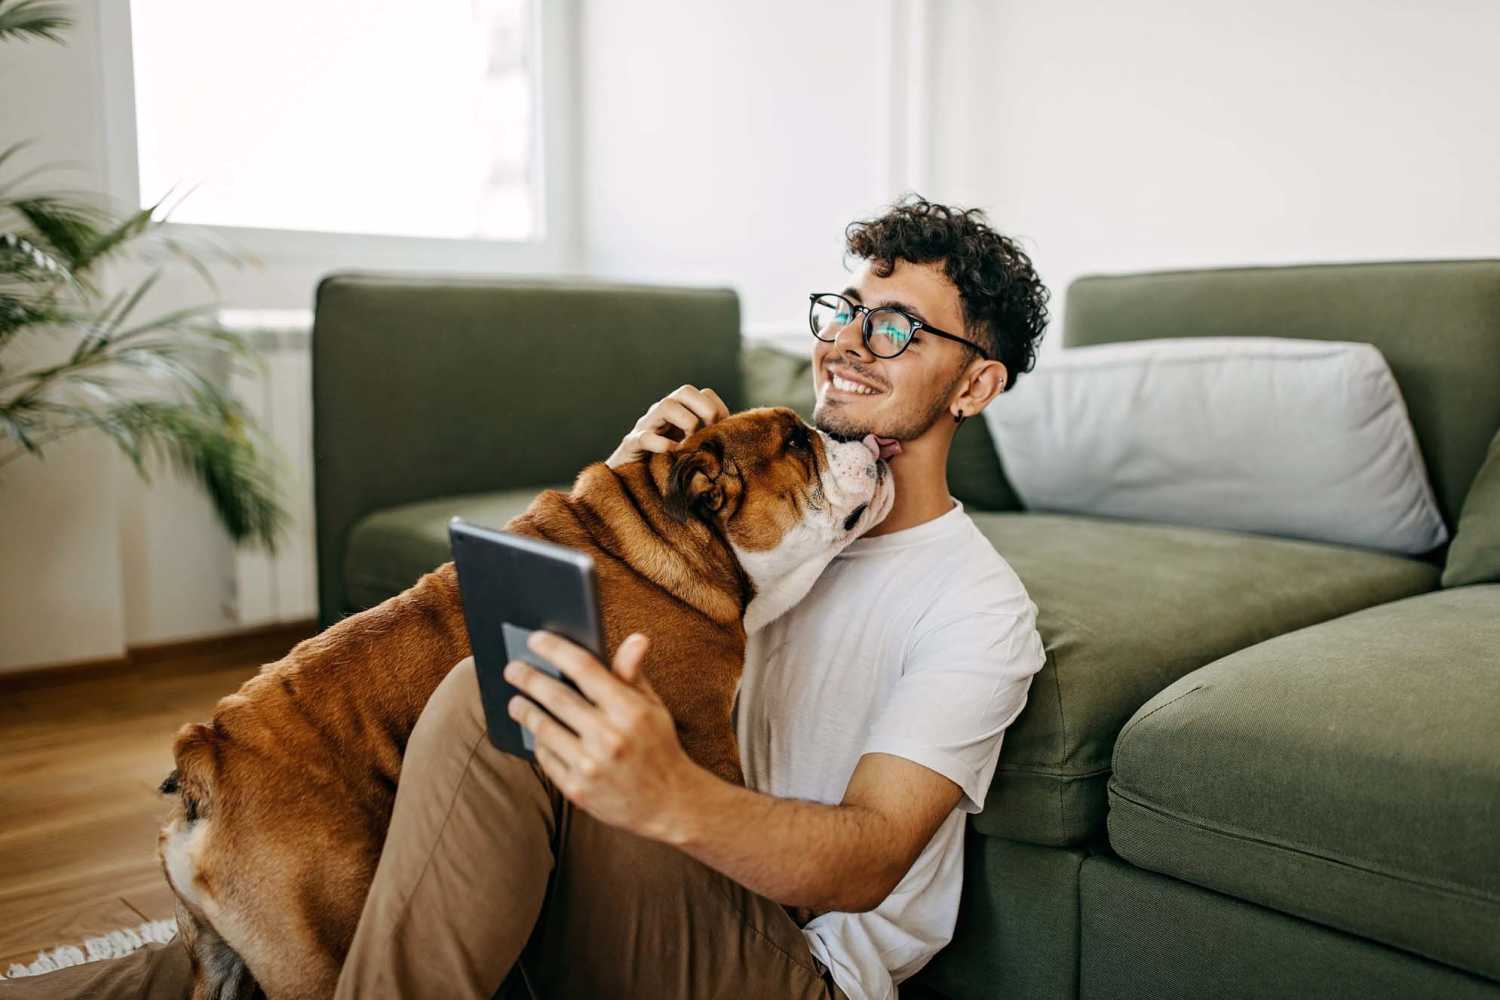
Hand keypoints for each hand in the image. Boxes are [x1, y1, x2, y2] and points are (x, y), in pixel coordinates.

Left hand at [503, 631, 703, 840]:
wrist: (670, 803)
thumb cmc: (658, 746)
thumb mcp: (652, 707)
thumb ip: (633, 674)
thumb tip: (635, 638)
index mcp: (630, 710)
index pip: (585, 669)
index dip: (556, 650)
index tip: (536, 639)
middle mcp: (609, 737)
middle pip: (557, 697)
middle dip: (529, 678)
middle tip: (512, 668)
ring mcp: (591, 766)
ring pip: (544, 728)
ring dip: (525, 710)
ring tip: (516, 700)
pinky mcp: (578, 790)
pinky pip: (546, 758)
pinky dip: (538, 742)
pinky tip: (535, 732)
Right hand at [605, 385, 729, 468]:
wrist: (632, 484)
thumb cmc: (669, 467)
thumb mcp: (693, 451)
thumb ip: (710, 443)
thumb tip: (737, 443)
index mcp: (680, 411)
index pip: (704, 394)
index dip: (717, 410)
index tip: (721, 432)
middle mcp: (662, 413)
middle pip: (685, 391)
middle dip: (704, 411)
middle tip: (706, 436)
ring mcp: (645, 426)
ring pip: (665, 405)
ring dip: (685, 423)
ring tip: (689, 445)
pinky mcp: (631, 445)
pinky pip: (645, 436)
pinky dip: (662, 444)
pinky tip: (674, 455)